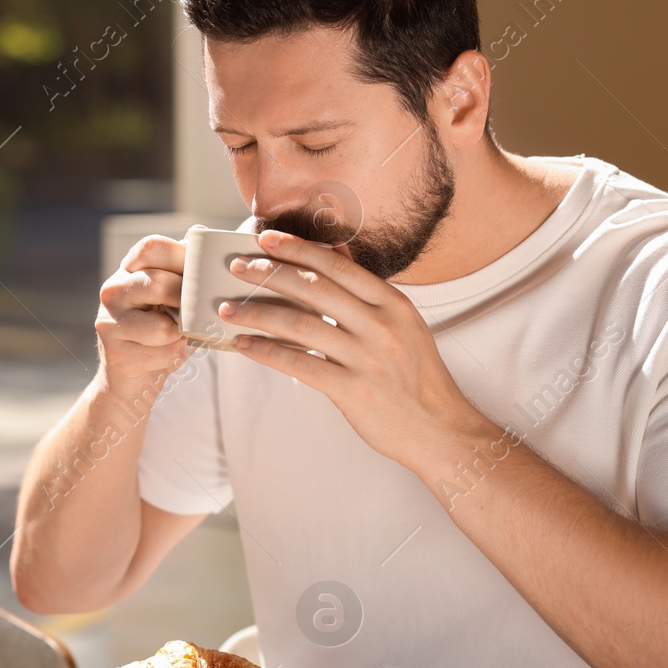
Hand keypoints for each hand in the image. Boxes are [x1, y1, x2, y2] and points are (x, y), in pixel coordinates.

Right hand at [96, 235, 189, 401]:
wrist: (133, 380)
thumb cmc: (162, 335)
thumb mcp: (178, 301)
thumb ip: (188, 272)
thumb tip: (203, 232)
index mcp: (130, 270)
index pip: (152, 247)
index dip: (181, 257)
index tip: (201, 274)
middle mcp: (113, 288)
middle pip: (159, 283)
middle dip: (188, 303)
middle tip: (199, 315)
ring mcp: (108, 318)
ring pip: (162, 326)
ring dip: (181, 337)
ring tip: (179, 339)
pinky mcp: (113, 348)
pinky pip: (159, 352)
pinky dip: (173, 357)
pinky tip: (164, 358)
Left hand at [217, 230, 486, 467]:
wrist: (439, 429)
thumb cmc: (415, 377)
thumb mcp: (403, 325)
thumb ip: (368, 292)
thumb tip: (336, 250)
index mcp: (393, 303)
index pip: (337, 266)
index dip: (298, 249)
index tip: (265, 239)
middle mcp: (381, 325)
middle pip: (314, 288)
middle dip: (269, 274)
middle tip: (236, 268)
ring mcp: (368, 358)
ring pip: (300, 324)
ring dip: (257, 313)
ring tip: (227, 308)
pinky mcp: (353, 390)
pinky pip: (299, 364)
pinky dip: (266, 352)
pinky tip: (243, 345)